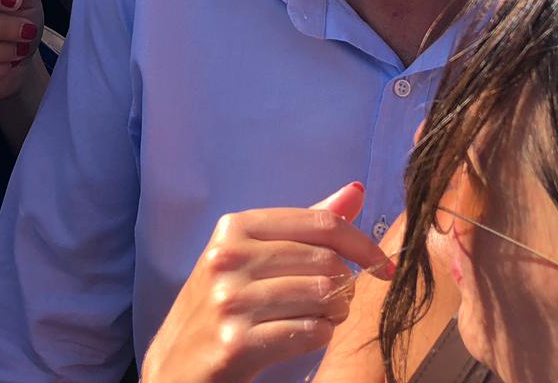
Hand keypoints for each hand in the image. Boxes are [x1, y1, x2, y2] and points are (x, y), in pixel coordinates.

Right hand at [141, 183, 394, 382]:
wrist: (175, 367)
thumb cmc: (223, 305)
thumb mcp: (252, 256)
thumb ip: (304, 226)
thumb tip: (356, 191)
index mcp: (235, 227)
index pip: (320, 223)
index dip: (362, 244)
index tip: (383, 265)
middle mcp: (228, 257)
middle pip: (327, 262)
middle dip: (344, 286)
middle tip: (335, 302)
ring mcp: (230, 300)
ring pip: (323, 296)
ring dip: (335, 312)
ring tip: (322, 318)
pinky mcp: (237, 342)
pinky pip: (311, 332)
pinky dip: (320, 335)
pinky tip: (305, 335)